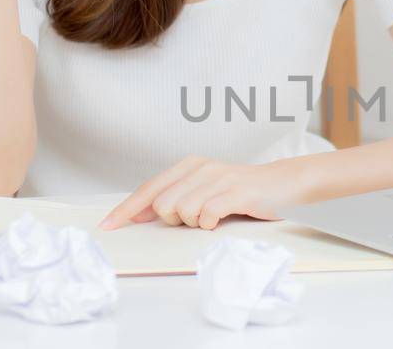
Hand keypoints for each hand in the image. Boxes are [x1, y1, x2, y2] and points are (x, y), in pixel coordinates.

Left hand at [99, 157, 315, 230]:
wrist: (284, 184)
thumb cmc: (241, 192)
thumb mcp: (204, 190)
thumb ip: (174, 198)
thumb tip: (138, 214)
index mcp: (189, 166)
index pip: (149, 189)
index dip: (126, 209)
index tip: (108, 226)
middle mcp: (200, 168)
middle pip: (163, 205)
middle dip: (175, 220)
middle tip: (198, 217)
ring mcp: (218, 178)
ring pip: (182, 211)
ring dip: (195, 223)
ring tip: (213, 217)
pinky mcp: (235, 192)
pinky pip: (207, 215)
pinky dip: (210, 224)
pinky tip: (220, 220)